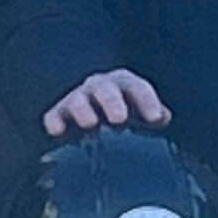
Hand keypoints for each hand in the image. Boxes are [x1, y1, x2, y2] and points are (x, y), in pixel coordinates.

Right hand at [45, 69, 171, 136]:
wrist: (92, 115)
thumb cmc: (124, 115)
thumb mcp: (141, 113)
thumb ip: (153, 115)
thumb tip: (164, 116)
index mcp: (125, 85)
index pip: (137, 88)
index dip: (147, 101)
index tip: (155, 118)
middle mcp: (100, 88)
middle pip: (106, 90)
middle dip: (112, 102)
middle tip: (119, 119)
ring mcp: (78, 100)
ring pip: (78, 101)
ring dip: (84, 110)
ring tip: (90, 124)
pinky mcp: (58, 115)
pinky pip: (54, 116)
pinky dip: (55, 122)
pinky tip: (57, 132)